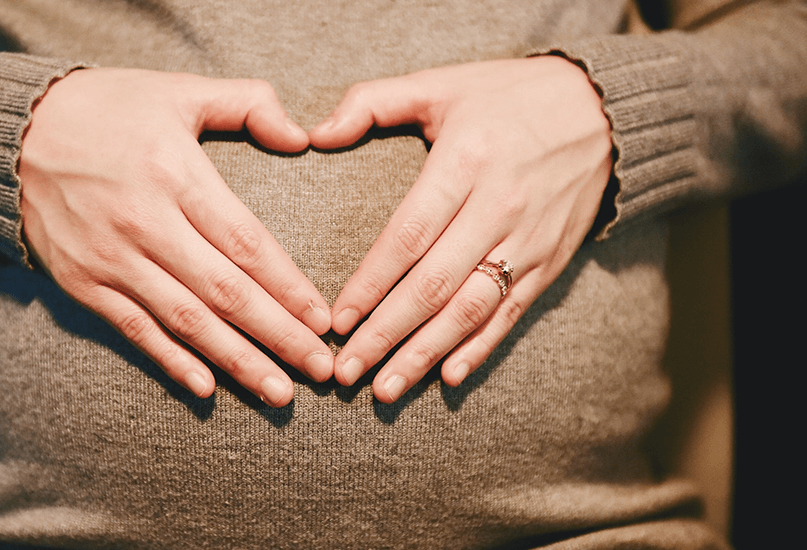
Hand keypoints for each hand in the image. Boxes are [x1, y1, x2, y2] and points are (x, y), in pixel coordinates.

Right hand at [20, 68, 332, 406]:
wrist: (14, 131)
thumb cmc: (108, 108)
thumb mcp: (179, 90)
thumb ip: (247, 104)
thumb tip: (302, 137)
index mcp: (175, 173)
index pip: (246, 243)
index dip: (289, 287)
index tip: (324, 320)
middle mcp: (144, 222)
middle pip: (225, 292)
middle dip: (279, 335)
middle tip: (321, 370)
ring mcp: (110, 258)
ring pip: (186, 321)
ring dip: (237, 361)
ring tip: (280, 392)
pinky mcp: (82, 282)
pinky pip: (134, 330)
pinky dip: (171, 361)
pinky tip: (207, 388)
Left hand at [309, 56, 611, 402]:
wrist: (603, 110)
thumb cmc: (507, 96)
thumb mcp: (440, 83)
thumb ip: (372, 102)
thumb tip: (314, 134)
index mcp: (465, 162)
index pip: (408, 235)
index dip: (370, 283)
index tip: (336, 320)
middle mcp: (499, 207)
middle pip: (434, 285)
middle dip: (386, 334)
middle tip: (346, 371)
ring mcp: (529, 239)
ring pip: (471, 309)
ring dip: (425, 354)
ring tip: (386, 389)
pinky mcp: (551, 261)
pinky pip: (512, 313)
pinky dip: (481, 348)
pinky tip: (448, 377)